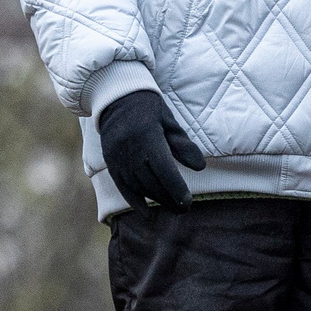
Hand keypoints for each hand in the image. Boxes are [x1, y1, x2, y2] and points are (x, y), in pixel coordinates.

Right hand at [98, 89, 206, 206]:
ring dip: (155, 200)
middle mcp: (130, 149)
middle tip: (184, 209)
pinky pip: (122, 185)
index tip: (188, 201)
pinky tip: (146, 213)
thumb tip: (200, 167)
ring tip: (171, 209)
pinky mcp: (110, 161)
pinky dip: (134, 201)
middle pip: (151, 181)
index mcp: (147, 136)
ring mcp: (117, 157)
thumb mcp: (169, 121)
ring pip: (138, 186)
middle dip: (169, 198)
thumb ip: (183, 144)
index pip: (163, 169)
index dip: (176, 188)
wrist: (115, 97)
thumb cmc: (148, 108)